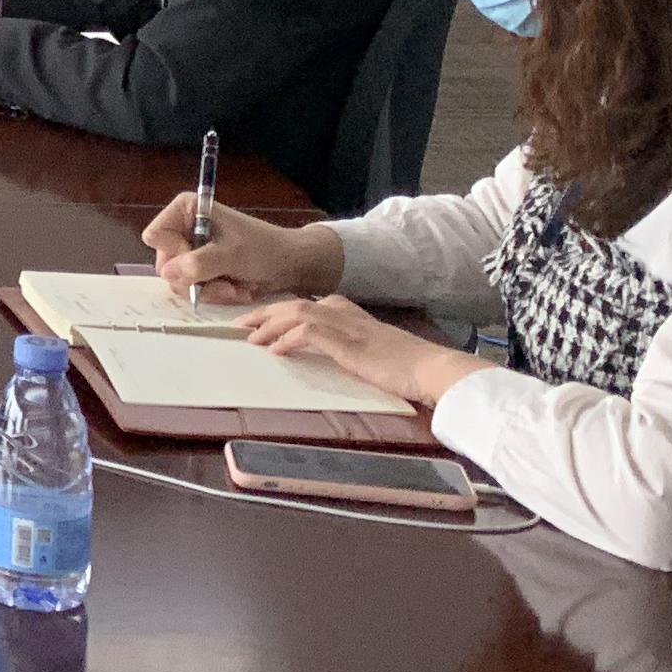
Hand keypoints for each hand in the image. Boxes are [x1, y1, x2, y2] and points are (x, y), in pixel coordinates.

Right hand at [143, 194, 344, 306]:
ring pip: (178, 281)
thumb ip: (198, 263)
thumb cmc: (264, 249)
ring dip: (209, 290)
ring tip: (234, 286)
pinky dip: (215, 294)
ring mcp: (190, 251)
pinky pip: (192, 290)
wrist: (290, 265)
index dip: (175, 252)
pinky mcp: (200, 270)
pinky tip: (235, 289)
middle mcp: (183, 229)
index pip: (156, 236)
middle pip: (165, 263)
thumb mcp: (232, 255)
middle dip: (196, 279)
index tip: (203, 257)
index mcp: (186, 210)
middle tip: (224, 282)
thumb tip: (168, 273)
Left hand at [239, 293, 485, 411]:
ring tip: (251, 338)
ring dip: (270, 324)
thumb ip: (346, 344)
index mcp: (349, 311)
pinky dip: (288, 339)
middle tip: (241, 324)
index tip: (257, 321)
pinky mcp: (349, 343)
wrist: (430, 368)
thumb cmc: (403, 364)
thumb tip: (320, 350)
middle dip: (264, 312)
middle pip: (294, 303)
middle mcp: (344, 312)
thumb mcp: (369, 348)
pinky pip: (309, 332)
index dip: (277, 310)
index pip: (305, 303)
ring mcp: (347, 326)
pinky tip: (276, 350)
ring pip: (297, 312)